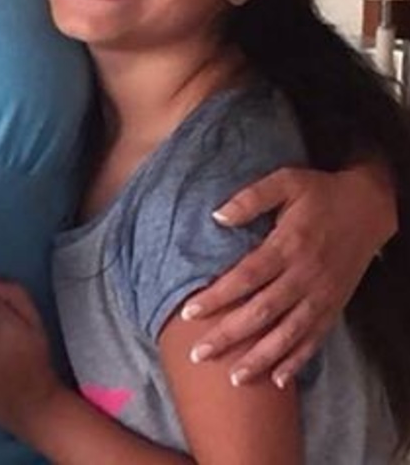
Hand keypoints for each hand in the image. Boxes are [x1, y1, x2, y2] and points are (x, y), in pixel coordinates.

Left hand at [181, 163, 396, 387]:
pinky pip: (314, 339)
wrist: (369, 206)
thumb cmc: (321, 192)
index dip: (218, 297)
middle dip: (229, 335)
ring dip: (260, 357)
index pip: (246, 276)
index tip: (190, 313)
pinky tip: (278, 380)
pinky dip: (297, 361)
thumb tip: (217, 216)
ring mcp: (321, 295)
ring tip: (234, 377)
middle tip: (200, 354)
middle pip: (262, 312)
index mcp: (288, 244)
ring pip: (287, 334)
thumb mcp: (286, 181)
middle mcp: (304, 275)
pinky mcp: (334, 306)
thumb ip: (251, 198)